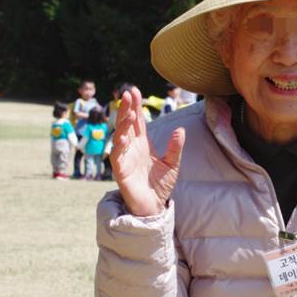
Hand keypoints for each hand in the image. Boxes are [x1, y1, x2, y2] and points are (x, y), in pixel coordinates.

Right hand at [110, 86, 184, 216]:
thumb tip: (181, 130)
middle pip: (127, 124)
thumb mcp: (172, 163)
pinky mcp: (120, 171)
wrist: (154, 206)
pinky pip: (116, 157)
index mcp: (142, 143)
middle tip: (128, 93)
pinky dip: (118, 147)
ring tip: (129, 113)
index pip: (138, 120)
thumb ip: (175, 148)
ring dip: (122, 125)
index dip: (135, 105)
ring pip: (119, 137)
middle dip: (126, 108)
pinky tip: (123, 138)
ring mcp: (124, 158)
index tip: (134, 90)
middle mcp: (131, 147)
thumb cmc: (160, 184)